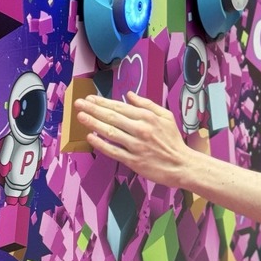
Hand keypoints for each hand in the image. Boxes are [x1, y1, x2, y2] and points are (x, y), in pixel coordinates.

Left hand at [74, 92, 189, 185]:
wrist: (181, 165)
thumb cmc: (173, 140)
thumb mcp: (165, 116)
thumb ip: (147, 104)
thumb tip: (130, 95)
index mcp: (147, 117)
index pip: (120, 107)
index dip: (103, 102)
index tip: (90, 98)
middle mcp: (140, 130)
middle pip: (112, 117)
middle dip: (93, 109)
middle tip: (78, 103)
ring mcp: (136, 146)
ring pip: (110, 132)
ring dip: (93, 124)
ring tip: (81, 117)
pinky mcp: (134, 161)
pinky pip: (113, 151)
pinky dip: (101, 144)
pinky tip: (91, 138)